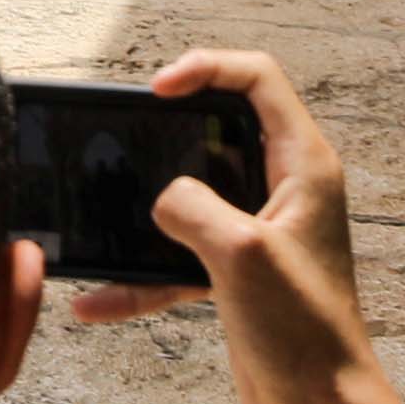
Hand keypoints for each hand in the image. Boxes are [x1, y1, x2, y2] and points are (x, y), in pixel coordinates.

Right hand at [74, 50, 384, 399]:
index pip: (257, 78)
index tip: (157, 89)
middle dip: (167, 128)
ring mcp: (259, 228)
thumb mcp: (241, 254)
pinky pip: (178, 253)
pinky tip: (98, 297)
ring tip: (104, 207)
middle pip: (218, 124)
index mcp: (304, 167)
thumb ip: (191, 205)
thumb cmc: (306, 336)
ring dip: (147, 203)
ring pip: (191, 189)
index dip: (205, 67)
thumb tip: (163, 199)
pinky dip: (141, 272)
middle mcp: (285, 188)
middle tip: (129, 132)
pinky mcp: (236, 269)